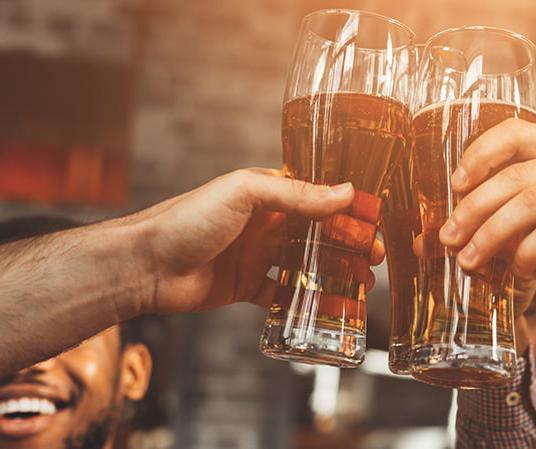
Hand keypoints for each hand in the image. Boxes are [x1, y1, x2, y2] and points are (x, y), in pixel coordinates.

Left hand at [128, 168, 383, 314]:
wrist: (145, 265)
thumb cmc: (188, 219)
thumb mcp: (245, 194)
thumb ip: (295, 194)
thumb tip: (344, 192)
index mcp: (266, 194)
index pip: (316, 196)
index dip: (346, 207)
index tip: (374, 219)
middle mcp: (264, 223)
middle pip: (317, 232)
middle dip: (349, 243)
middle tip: (375, 256)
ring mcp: (257, 256)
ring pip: (306, 263)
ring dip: (334, 272)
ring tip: (362, 282)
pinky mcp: (247, 286)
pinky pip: (283, 294)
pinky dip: (305, 300)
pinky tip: (327, 305)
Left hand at [439, 118, 535, 332]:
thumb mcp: (519, 236)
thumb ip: (483, 227)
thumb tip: (423, 241)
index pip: (517, 131)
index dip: (480, 154)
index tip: (455, 186)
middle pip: (518, 175)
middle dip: (474, 209)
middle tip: (448, 238)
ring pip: (532, 203)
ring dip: (492, 235)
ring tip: (471, 261)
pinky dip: (527, 253)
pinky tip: (519, 270)